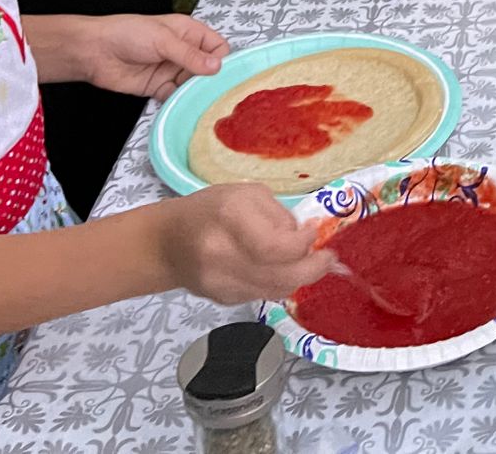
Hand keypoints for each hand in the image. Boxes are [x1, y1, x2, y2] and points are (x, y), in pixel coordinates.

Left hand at [79, 14, 228, 99]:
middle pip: (208, 69)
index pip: (217, 47)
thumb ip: (190, 55)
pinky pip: (177, 97)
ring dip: (197, 94)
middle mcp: (183, 52)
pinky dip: (181, 103)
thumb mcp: (163, 40)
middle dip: (211, 81)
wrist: (94, 52)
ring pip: (193, 85)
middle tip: (217, 94)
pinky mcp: (159, 88)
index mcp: (188, 32)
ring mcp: (171, 71)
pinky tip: (185, 108)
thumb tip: (216, 66)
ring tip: (203, 104)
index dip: (222, 60)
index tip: (223, 75)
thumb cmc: (127, 33)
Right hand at [159, 184, 331, 303]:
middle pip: (281, 277)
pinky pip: (263, 296)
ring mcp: (220, 283)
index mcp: (229, 219)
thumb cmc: (210, 210)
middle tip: (328, 258)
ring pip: (276, 291)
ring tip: (307, 261)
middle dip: (313, 269)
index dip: (304, 245)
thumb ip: (279, 215)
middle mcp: (222, 255)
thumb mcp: (248, 194)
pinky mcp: (223, 300)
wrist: (166, 243)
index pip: (276, 247)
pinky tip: (279, 269)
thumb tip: (306, 238)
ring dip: (299, 277)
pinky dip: (279, 284)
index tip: (313, 234)